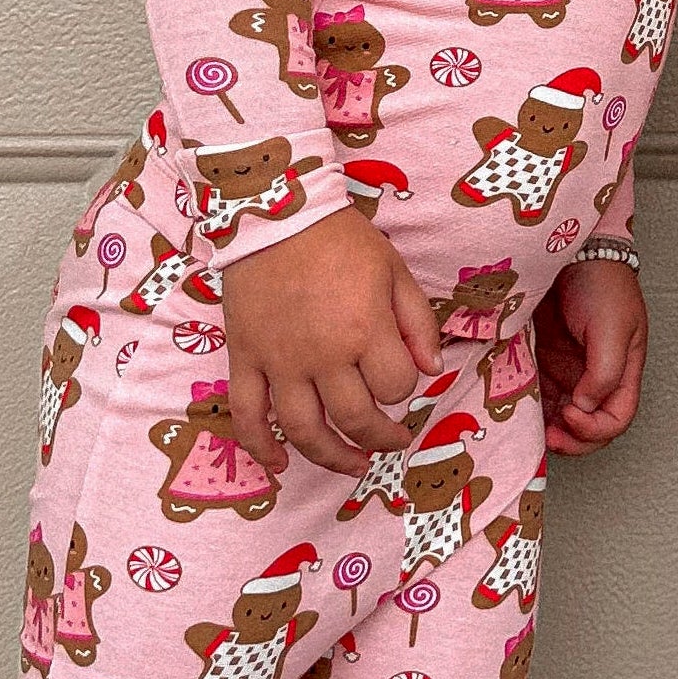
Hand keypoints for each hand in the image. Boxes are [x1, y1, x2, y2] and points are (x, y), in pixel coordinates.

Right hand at [221, 208, 442, 477]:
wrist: (273, 212)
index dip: (405, 390)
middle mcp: (322, 355)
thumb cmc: (341, 240)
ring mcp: (279, 362)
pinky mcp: (245, 359)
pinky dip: (261, 448)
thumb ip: (418, 322)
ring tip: (352, 465)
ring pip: (305, 431)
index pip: (396, 387)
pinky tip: (280, 467)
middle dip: (381, 437)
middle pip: (356, 419)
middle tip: (392, 439)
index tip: (401, 379)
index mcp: (364, 330)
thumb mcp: (394, 271)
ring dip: (332, 457)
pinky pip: (248, 415)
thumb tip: (432, 370)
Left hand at [536, 260, 647, 455]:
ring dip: (549, 428)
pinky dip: (531, 408)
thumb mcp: (612, 328)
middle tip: (548, 437)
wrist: (573, 250)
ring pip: (563, 416)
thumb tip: (585, 405)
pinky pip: (539, 394)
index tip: (570, 414)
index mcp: (625, 371)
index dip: (595, 429)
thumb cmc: (601, 283)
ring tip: (531, 430)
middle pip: (591, 427)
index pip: (616, 419)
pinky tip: (518, 409)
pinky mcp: (544, 360)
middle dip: (572, 440)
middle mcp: (598, 376)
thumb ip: (604, 372)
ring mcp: (570, 369)